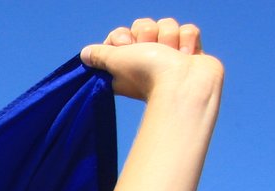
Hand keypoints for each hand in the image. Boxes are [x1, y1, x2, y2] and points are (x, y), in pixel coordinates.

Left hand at [80, 17, 221, 101]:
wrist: (184, 82)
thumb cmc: (147, 72)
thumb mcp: (116, 60)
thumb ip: (100, 55)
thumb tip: (85, 55)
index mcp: (124, 64)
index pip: (119, 35)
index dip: (122, 36)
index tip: (125, 45)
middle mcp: (145, 59)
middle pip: (144, 25)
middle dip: (147, 33)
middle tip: (150, 51)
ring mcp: (169, 54)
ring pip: (167, 24)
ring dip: (169, 37)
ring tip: (170, 55)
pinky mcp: (189, 52)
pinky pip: (188, 29)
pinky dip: (187, 40)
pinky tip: (185, 55)